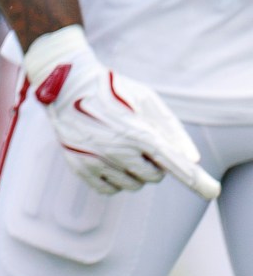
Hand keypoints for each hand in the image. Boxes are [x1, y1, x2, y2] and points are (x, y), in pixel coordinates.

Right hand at [25, 27, 220, 198]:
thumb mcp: (145, 98)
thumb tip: (192, 159)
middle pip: (154, 177)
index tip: (211, 190)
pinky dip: (114, 180)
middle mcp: (117, 149)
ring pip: (133, 185)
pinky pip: (109, 190)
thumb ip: (171, 129)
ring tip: (120, 148)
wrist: (64, 85)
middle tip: (141, 145)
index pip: (172, 162)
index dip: (194, 179)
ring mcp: (96, 160)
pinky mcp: (79, 168)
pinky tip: (106, 159)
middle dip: (154, 165)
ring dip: (134, 172)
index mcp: (137, 131)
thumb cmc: (111, 90)